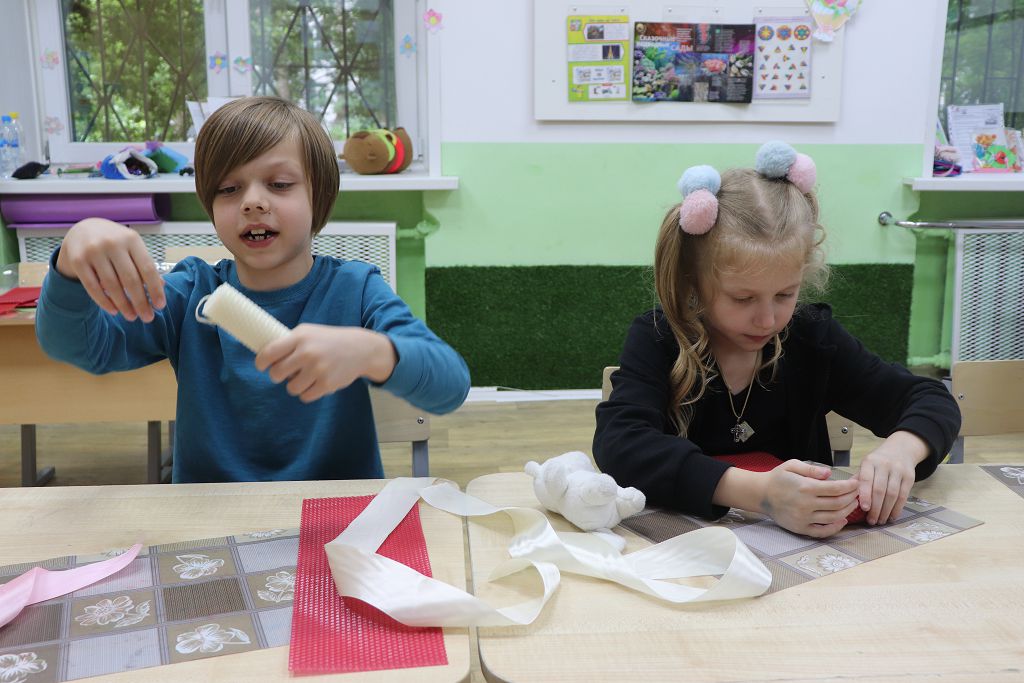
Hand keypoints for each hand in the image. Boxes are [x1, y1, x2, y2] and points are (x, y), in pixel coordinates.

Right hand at [56, 217, 164, 321]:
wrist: (82, 229)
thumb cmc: (115, 242)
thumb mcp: (132, 247)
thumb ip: (145, 265)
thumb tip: (161, 287)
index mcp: (131, 239)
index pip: (147, 268)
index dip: (155, 289)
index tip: (160, 306)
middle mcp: (113, 243)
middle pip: (130, 279)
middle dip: (141, 302)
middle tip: (148, 317)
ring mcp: (93, 251)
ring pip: (112, 285)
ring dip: (124, 305)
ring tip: (132, 317)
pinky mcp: (77, 260)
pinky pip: (92, 287)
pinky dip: (104, 301)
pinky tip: (114, 311)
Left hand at [254, 324, 396, 402]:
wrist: (361, 348)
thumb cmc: (329, 340)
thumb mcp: (308, 332)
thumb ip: (288, 342)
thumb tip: (265, 358)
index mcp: (300, 337)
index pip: (269, 353)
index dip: (261, 362)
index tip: (262, 366)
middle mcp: (307, 353)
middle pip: (276, 374)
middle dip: (279, 376)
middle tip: (287, 373)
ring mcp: (317, 369)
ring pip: (291, 388)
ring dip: (295, 385)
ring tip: (305, 377)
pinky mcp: (327, 384)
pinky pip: (305, 396)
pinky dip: (307, 393)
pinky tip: (315, 383)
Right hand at [760, 460, 859, 536]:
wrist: (761, 494)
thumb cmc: (778, 478)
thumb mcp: (792, 465)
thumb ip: (812, 469)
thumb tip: (829, 473)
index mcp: (805, 487)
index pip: (835, 488)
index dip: (850, 486)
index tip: (856, 483)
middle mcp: (805, 504)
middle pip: (837, 503)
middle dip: (852, 497)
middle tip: (858, 493)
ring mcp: (803, 518)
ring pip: (833, 517)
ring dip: (847, 511)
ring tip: (853, 504)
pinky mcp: (800, 528)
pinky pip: (822, 531)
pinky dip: (835, 528)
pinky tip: (842, 521)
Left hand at [856, 431, 928, 525]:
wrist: (901, 449)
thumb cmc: (878, 462)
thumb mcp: (866, 465)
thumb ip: (858, 480)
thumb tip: (848, 498)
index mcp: (869, 461)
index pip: (866, 479)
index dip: (865, 495)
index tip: (864, 508)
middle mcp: (884, 464)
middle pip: (880, 489)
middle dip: (875, 508)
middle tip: (871, 521)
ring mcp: (898, 470)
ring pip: (892, 494)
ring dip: (886, 511)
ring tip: (880, 521)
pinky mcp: (910, 477)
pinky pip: (903, 496)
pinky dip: (897, 508)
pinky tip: (892, 516)